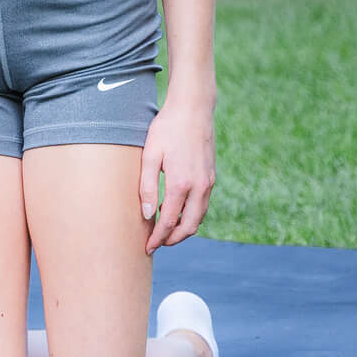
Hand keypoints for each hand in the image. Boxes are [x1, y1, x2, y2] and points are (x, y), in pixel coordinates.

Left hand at [138, 94, 215, 250]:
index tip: (147, 247)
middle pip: (188, 227)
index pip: (169, 221)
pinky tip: (177, 211)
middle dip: (172, 240)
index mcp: (181, 184)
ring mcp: (208, 182)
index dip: (157, 238)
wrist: (193, 109)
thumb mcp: (150, 155)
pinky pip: (202, 205)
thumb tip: (146, 215)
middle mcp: (199, 187)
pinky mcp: (211, 177)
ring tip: (165, 232)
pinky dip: (191, 215)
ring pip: (199, 218)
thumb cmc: (167, 129)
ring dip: (183, 229)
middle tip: (156, 244)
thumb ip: (146, 186)